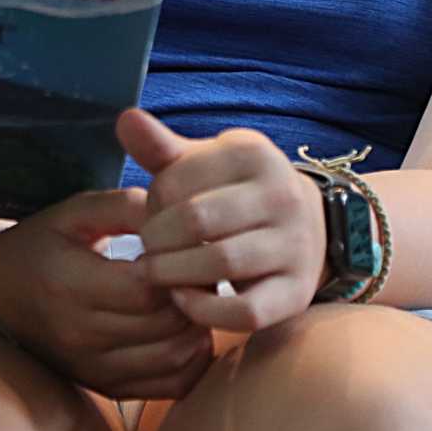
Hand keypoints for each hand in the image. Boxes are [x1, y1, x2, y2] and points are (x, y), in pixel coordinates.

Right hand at [0, 190, 212, 401]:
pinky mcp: (104, 386)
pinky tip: (188, 330)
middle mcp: (79, 334)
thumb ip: (124, 206)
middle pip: (164, 324)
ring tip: (197, 297)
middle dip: (194, 296)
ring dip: (197, 327)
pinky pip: (168, 385)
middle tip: (204, 271)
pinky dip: (191, 360)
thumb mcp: (74, 212)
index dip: (179, 268)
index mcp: (69, 284)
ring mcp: (92, 367)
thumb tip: (179, 212)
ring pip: (172, 357)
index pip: (147, 289)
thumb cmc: (42, 243)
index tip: (190, 248)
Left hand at [118, 109, 327, 332]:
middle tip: (143, 248)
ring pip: (221, 263)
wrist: (305, 225)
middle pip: (197, 220)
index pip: (177, 180)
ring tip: (154, 271)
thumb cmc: (233, 191)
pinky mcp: (296, 294)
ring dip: (173, 273)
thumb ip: (160, 147)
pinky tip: (182, 297)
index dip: (151, 202)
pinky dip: (204, 309)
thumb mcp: (201, 162)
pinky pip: (245, 312)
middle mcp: (282, 196)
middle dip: (156, 239)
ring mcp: (295, 247)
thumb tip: (126, 119)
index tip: (148, 213)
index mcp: (253, 154)